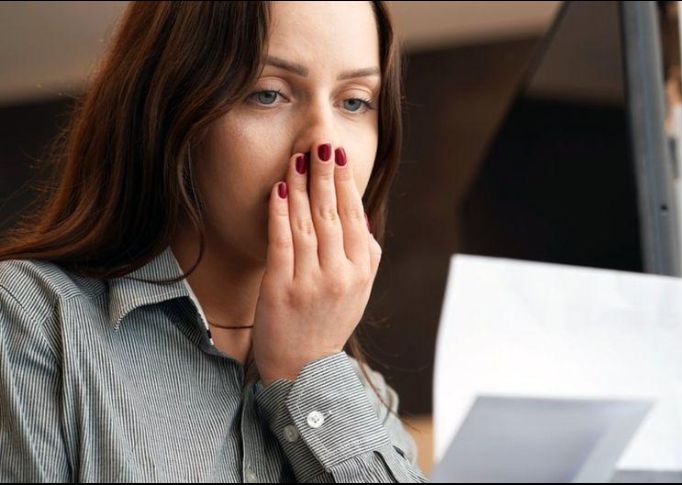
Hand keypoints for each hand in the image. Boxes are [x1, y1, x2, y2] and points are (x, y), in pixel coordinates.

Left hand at [252, 142, 380, 384]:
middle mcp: (340, 275)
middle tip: (319, 143)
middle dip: (324, 175)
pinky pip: (282, 242)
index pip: (356, 216)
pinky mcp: (281, 289)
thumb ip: (365, 252)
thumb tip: (362, 212)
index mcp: (362, 271)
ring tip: (296, 158)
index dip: (346, 183)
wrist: (304, 368)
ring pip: (307, 223)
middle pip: (332, 214)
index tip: (337, 155)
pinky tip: (279, 189)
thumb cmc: (330, 321)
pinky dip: (280, 213)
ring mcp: (310, 282)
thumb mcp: (360, 290)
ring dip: (301, 186)